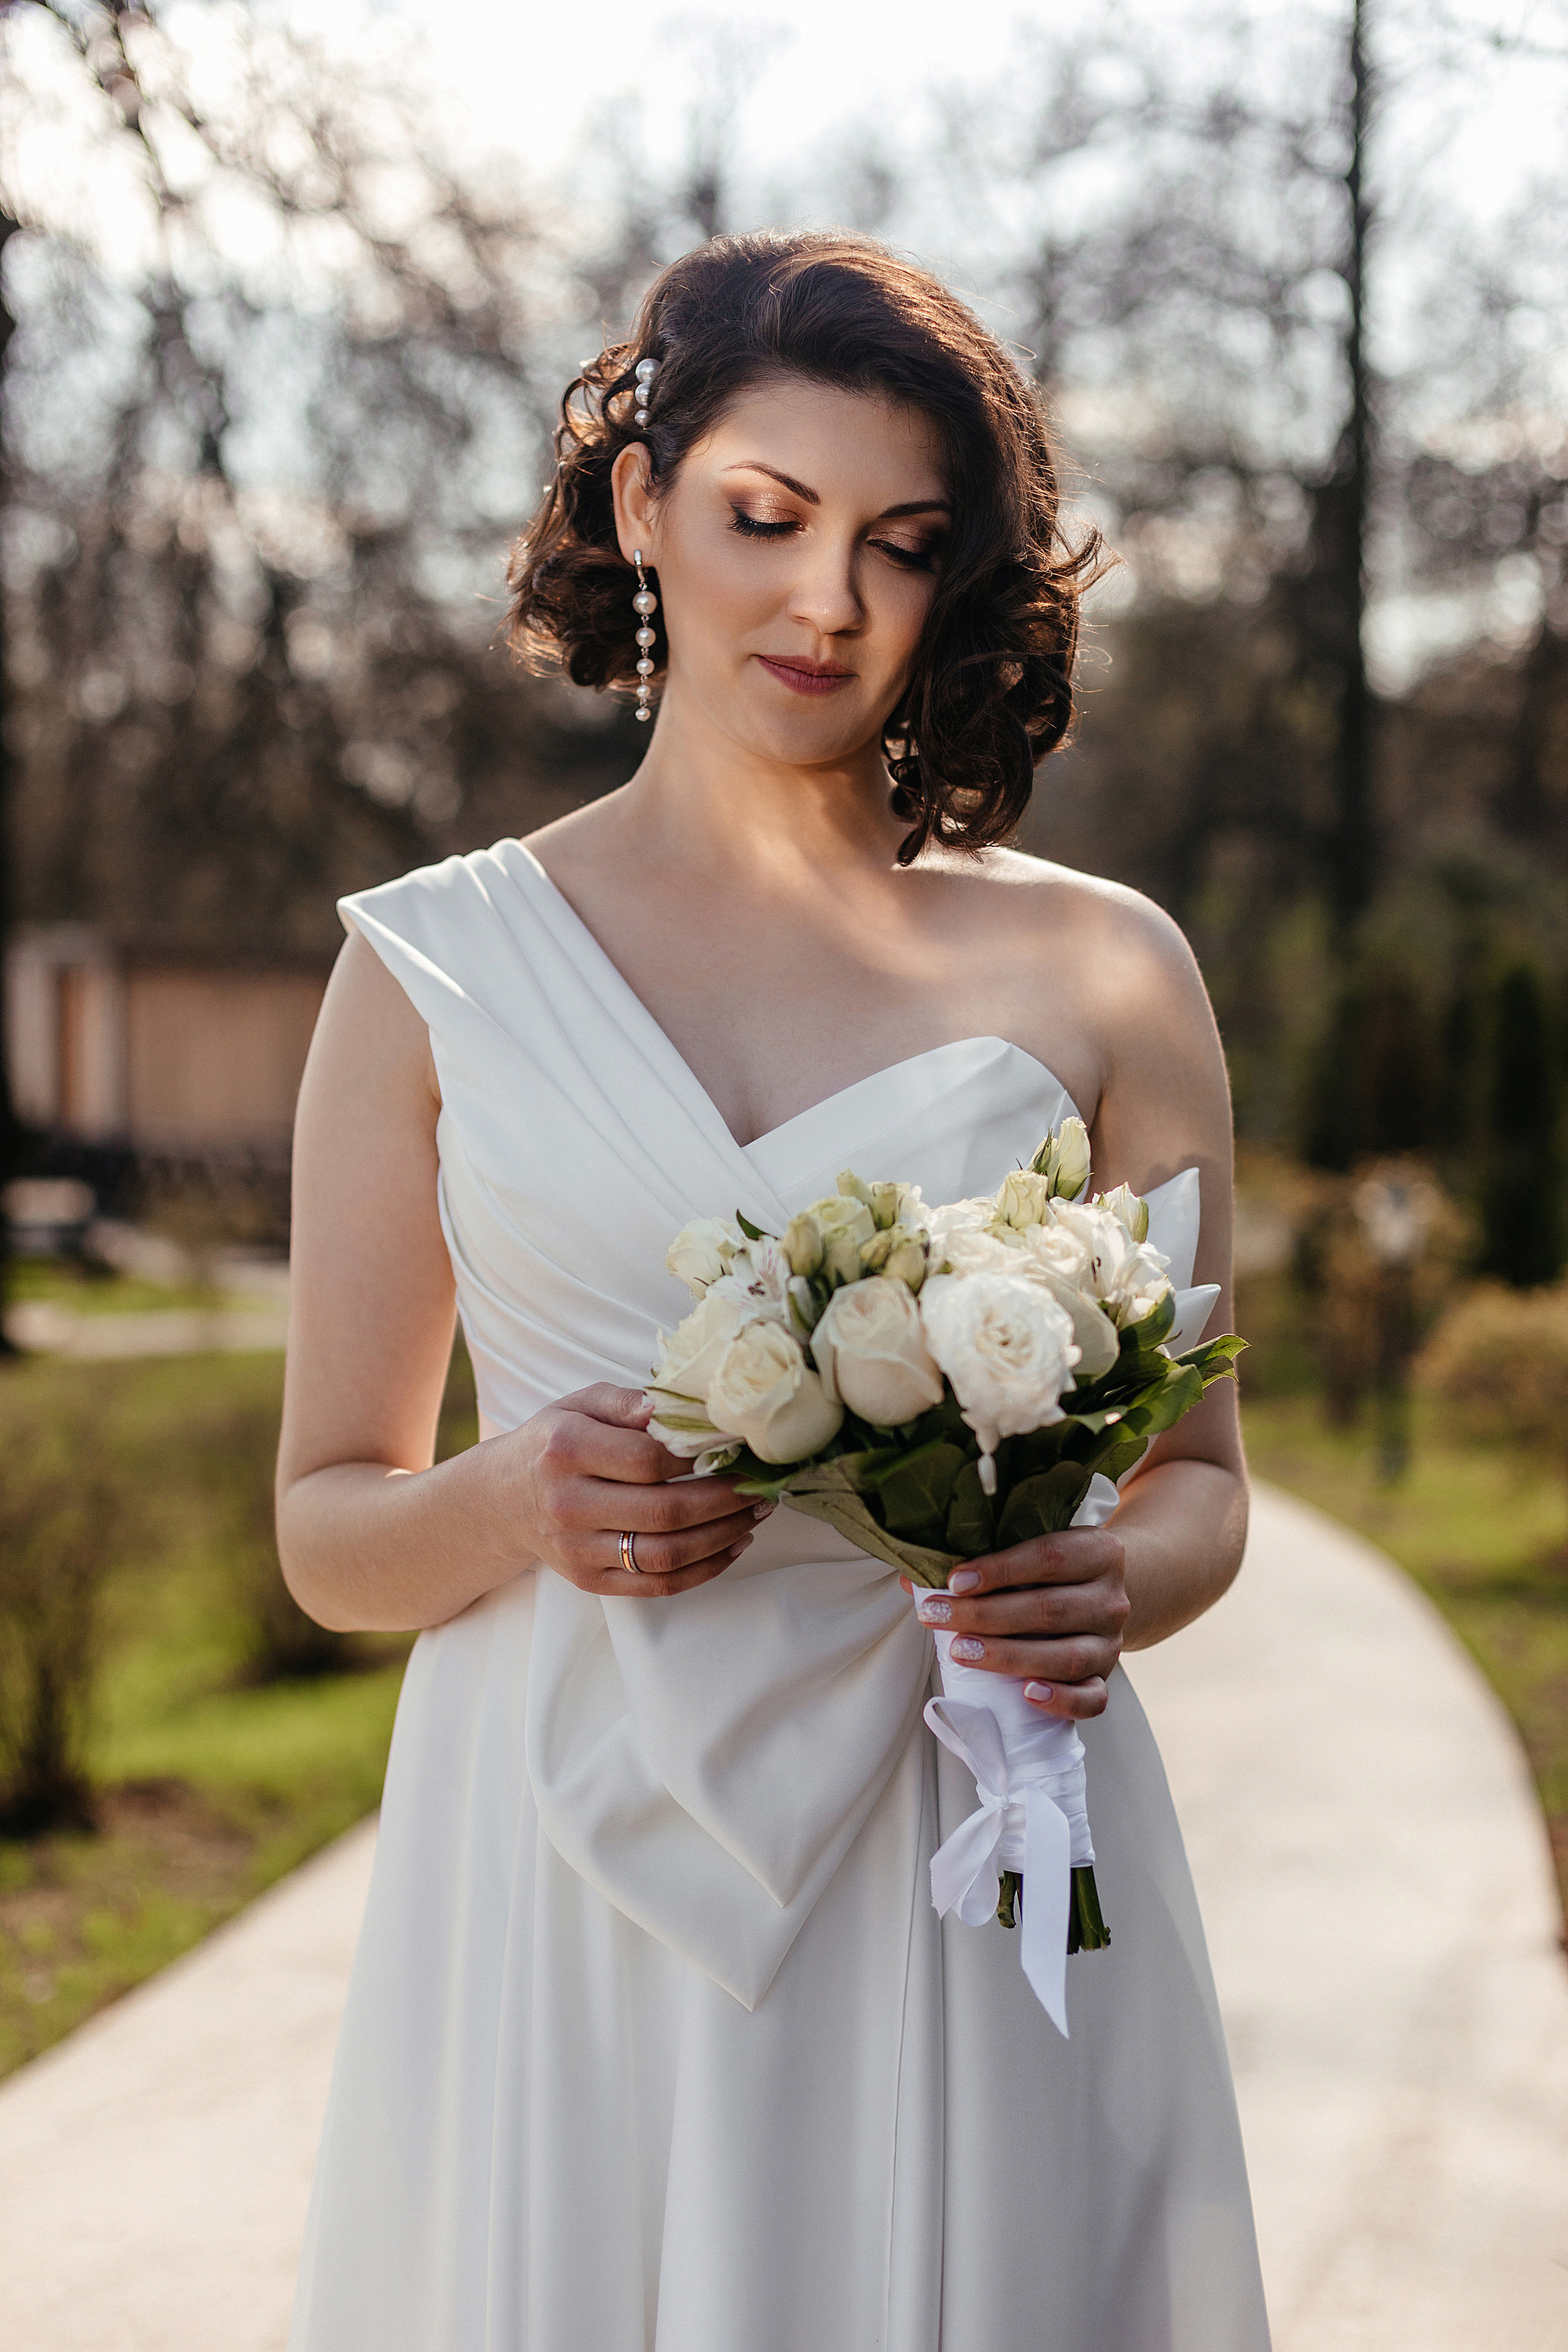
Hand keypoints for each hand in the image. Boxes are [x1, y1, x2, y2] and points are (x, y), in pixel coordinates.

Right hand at [517, 1384, 767, 1597]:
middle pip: (664, 1511)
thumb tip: (672, 1408)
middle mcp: (568, 1504)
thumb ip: (626, 1402)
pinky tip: (731, 1546)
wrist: (503, 1500)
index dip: (699, 1455)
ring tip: (755, 1514)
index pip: (647, 1459)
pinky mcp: (589, 1581)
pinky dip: (704, 1569)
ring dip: (723, 1537)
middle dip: (727, 1499)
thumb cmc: (555, 1442)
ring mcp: (577, 1549)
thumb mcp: (580, 1404)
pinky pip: (657, 1585)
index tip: (736, 1446)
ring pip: (666, 1554)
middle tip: (762, 1485)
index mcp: (566, 1450)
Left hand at [902, 1527, 1129, 1720]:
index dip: (999, 1570)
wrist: (1110, 1590)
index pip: (1048, 1557)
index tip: (953, 1581)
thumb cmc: (1055, 1569)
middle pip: (1049, 1610)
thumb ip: (983, 1560)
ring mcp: (1112, 1643)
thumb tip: (912, 1578)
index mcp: (1097, 1552)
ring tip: (960, 1653)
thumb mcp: (1032, 1548)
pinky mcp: (1106, 1679)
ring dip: (1009, 1657)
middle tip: (938, 1618)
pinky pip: (1092, 1699)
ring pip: (1066, 1657)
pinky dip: (1060, 1700)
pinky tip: (1026, 1694)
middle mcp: (1111, 1598)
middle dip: (986, 1616)